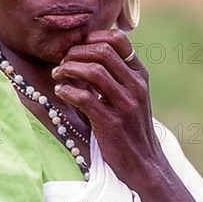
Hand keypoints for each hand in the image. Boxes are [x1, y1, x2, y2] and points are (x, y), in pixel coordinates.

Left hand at [52, 29, 166, 189]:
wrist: (144, 164)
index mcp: (139, 74)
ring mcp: (126, 104)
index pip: (118, 39)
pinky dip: (68, 91)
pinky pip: (85, 98)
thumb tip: (82, 52)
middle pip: (102, 51)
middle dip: (76, 52)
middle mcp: (136, 85)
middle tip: (62, 62)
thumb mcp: (130, 94)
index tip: (76, 47)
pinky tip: (61, 92)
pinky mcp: (112, 123)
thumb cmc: (130, 126)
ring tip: (57, 75)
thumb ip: (114, 74)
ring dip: (69, 69)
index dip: (92, 37)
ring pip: (93, 71)